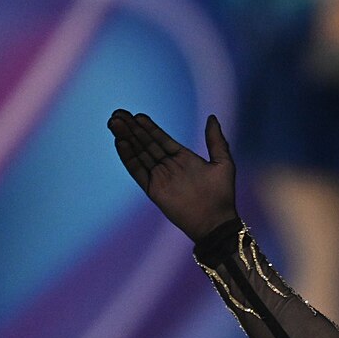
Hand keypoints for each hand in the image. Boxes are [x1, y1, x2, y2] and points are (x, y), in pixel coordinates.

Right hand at [108, 109, 238, 241]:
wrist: (216, 222)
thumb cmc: (222, 195)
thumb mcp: (223, 163)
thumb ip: (216, 140)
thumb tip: (212, 118)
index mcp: (183, 158)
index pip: (161, 139)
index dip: (148, 127)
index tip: (137, 115)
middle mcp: (169, 166)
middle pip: (146, 143)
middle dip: (132, 129)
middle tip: (119, 114)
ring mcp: (160, 177)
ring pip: (139, 154)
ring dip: (126, 138)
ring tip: (115, 123)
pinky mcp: (153, 189)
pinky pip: (138, 171)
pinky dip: (129, 157)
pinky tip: (121, 143)